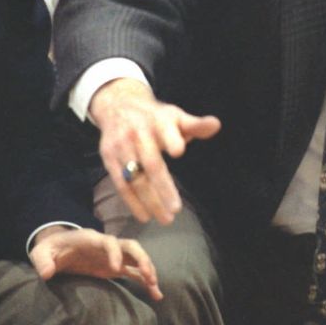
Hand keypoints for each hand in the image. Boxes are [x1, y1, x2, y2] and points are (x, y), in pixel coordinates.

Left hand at [30, 227, 161, 300]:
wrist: (57, 249)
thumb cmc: (50, 249)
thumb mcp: (41, 252)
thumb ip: (42, 261)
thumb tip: (47, 273)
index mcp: (90, 239)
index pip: (107, 241)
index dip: (114, 252)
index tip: (116, 269)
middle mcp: (107, 245)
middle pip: (130, 246)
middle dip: (141, 258)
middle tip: (147, 275)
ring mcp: (113, 256)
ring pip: (137, 258)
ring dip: (148, 269)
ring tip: (155, 287)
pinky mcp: (116, 268)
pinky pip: (135, 272)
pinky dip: (146, 281)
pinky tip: (156, 294)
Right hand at [89, 77, 220, 224]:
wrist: (118, 105)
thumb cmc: (155, 117)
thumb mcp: (175, 116)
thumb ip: (196, 125)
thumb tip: (216, 125)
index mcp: (158, 121)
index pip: (165, 131)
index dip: (171, 140)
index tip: (179, 151)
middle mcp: (138, 133)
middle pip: (151, 162)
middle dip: (163, 186)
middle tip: (176, 209)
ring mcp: (121, 147)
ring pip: (135, 178)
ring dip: (150, 201)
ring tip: (165, 218)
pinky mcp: (109, 158)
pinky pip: (121, 184)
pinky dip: (132, 202)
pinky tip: (145, 216)